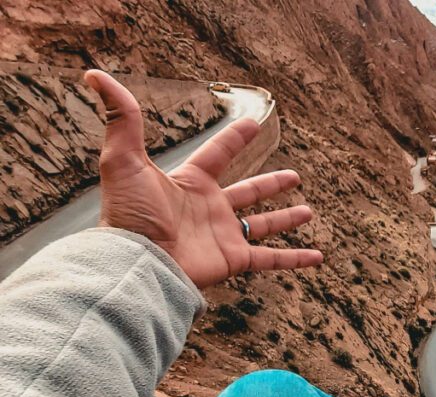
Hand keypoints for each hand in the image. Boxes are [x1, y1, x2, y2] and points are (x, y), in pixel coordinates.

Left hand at [84, 70, 322, 288]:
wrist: (138, 262)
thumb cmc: (130, 214)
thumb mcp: (123, 159)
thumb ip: (122, 118)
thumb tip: (97, 76)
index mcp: (190, 184)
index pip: (218, 155)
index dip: (236, 139)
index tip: (254, 125)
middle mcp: (210, 209)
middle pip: (248, 192)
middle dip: (270, 185)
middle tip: (294, 177)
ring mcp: (224, 236)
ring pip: (263, 225)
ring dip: (285, 219)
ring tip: (308, 212)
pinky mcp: (234, 260)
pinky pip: (272, 259)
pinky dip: (295, 259)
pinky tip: (318, 256)